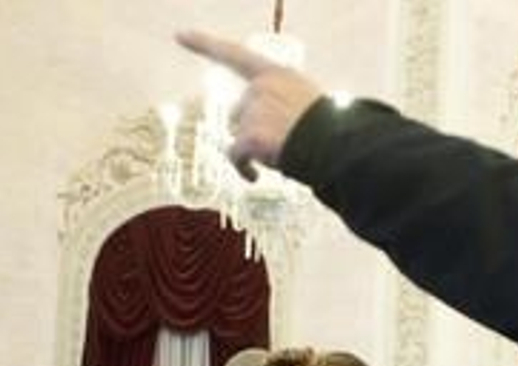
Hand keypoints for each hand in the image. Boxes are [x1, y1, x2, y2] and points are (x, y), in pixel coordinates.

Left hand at [177, 31, 325, 176]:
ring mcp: (254, 112)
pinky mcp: (249, 137)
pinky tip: (253, 177)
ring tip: (279, 158)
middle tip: (278, 144)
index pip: (235, 55)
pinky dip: (242, 169)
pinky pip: (235, 155)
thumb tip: (269, 124)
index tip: (180, 36)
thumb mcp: (309, 102)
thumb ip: (283, 102)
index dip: (204, 44)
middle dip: (252, 129)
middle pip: (239, 112)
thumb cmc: (331, 130)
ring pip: (238, 135)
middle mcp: (261, 88)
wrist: (337, 148)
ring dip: (252, 149)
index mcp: (277, 74)